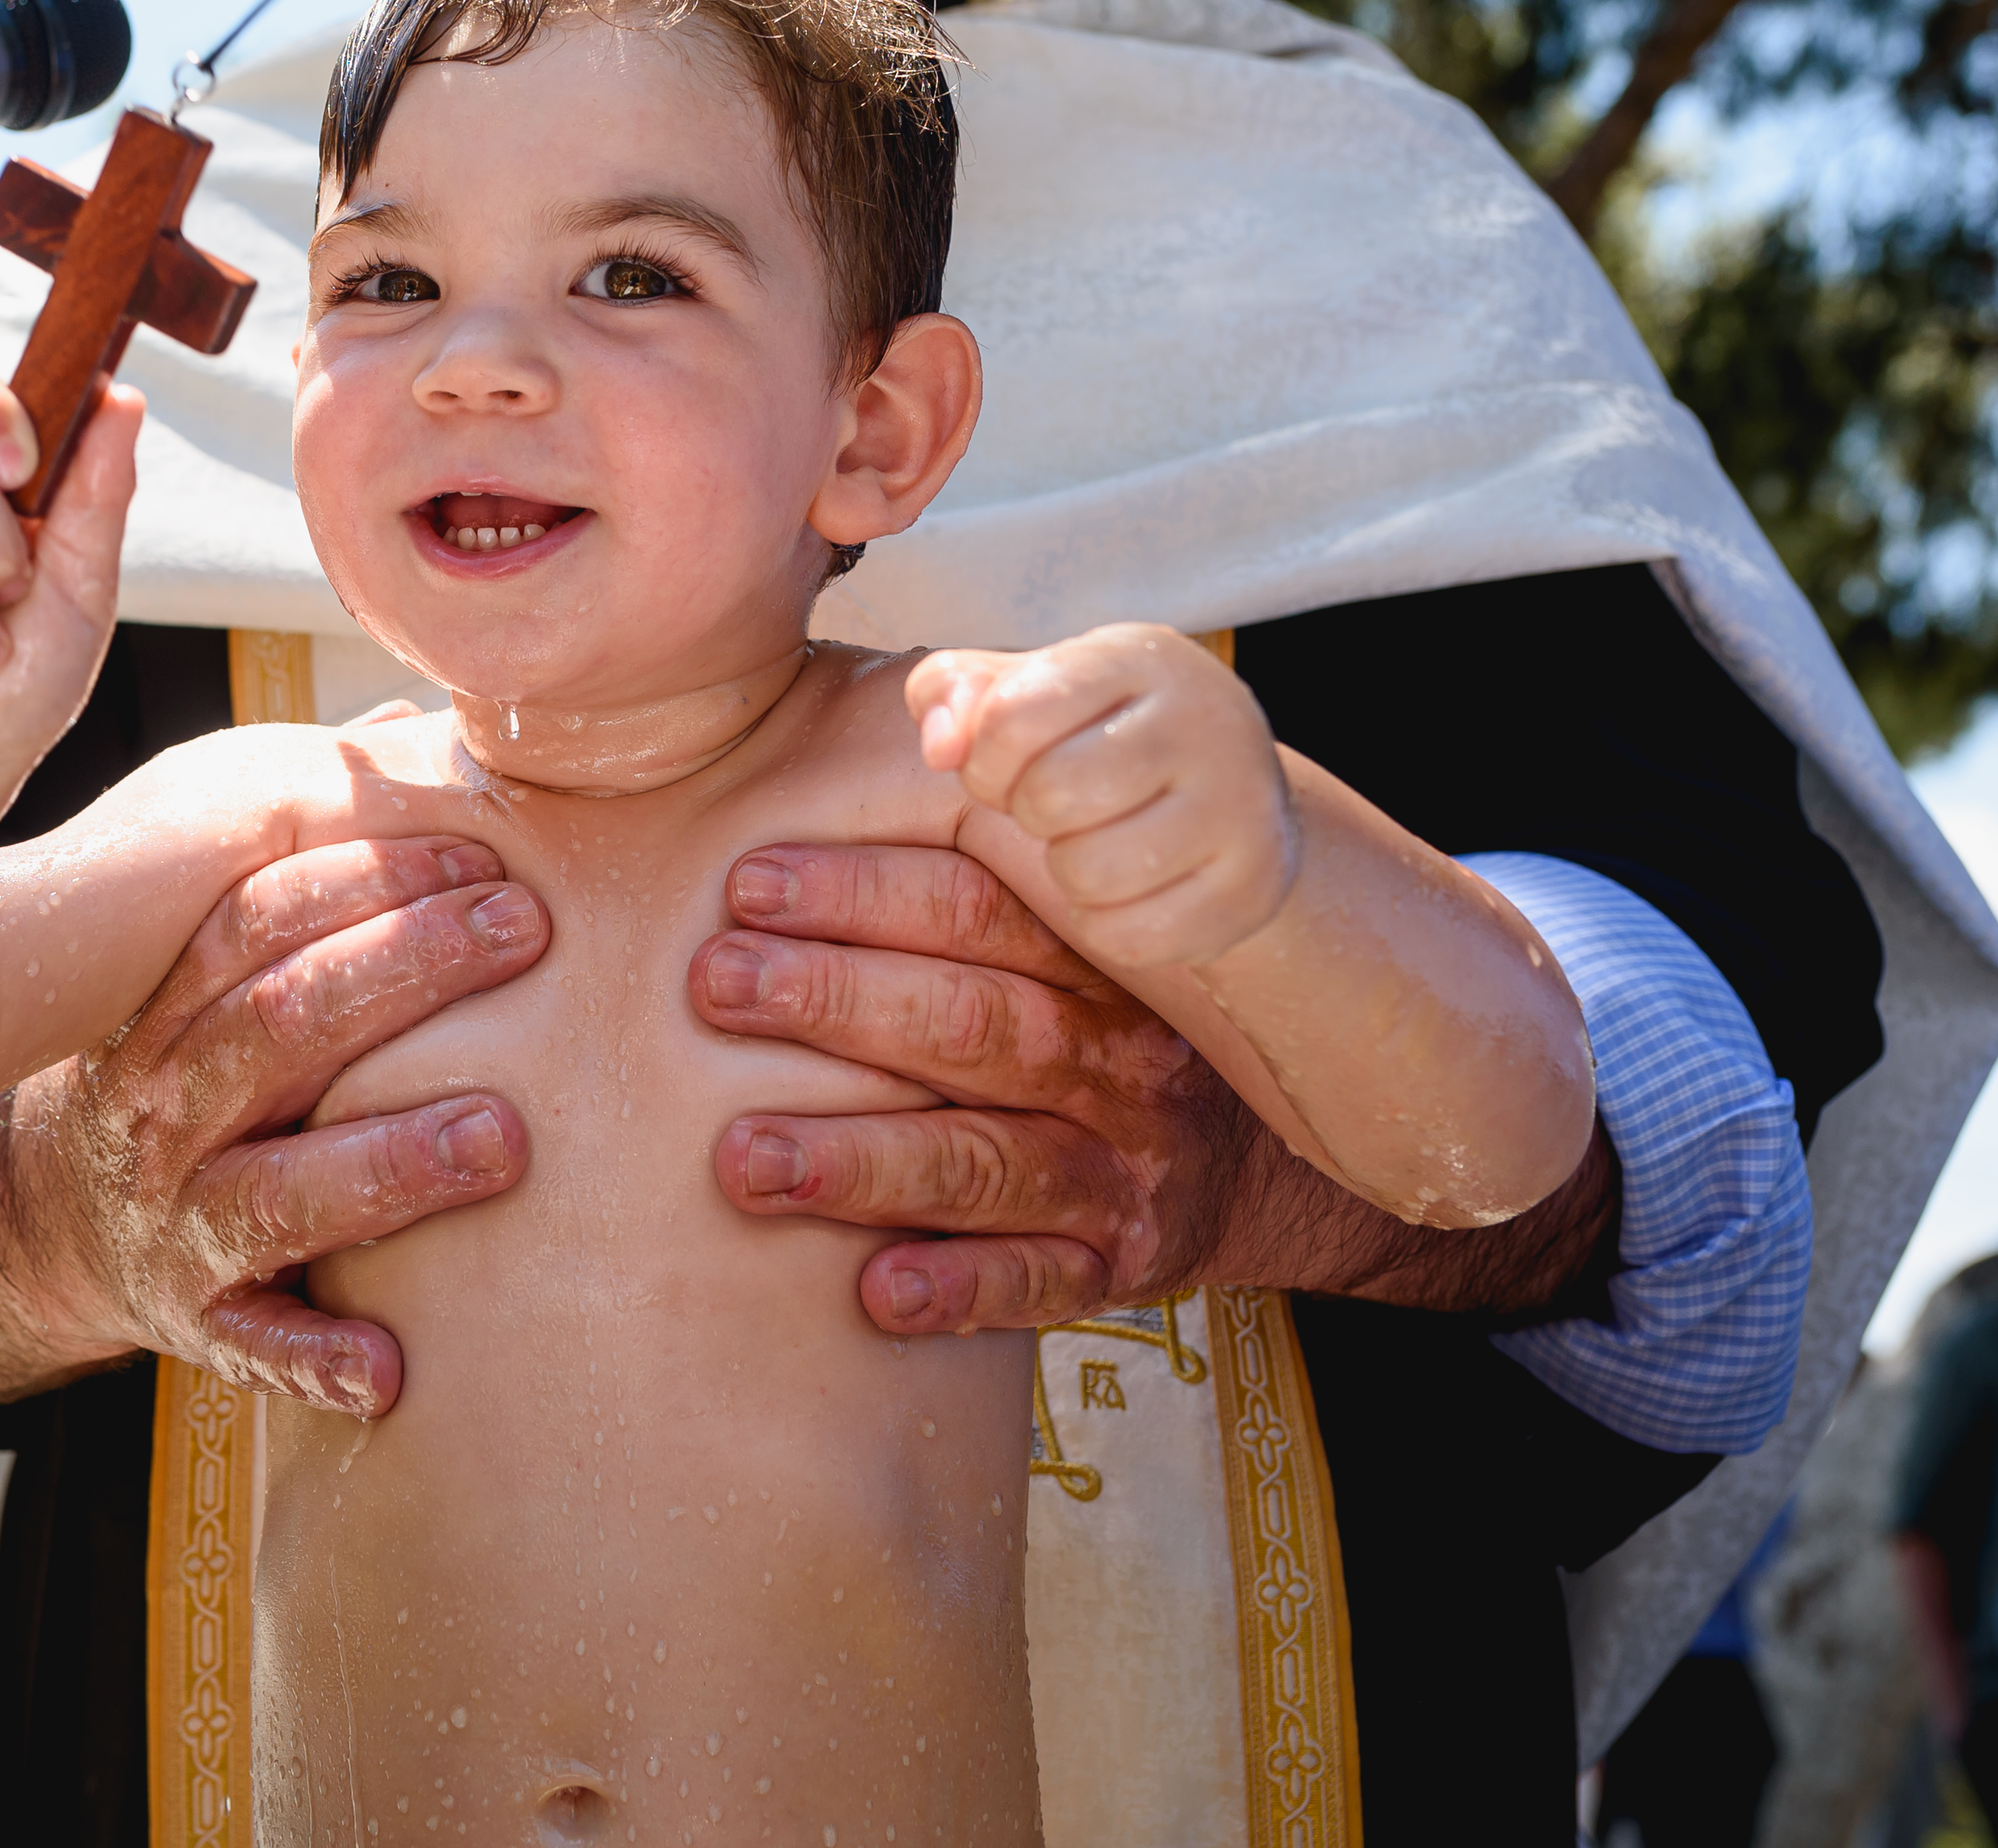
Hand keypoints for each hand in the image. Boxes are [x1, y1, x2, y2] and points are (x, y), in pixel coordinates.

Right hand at [0, 835, 549, 1415]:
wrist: (51, 1228)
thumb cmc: (181, 1073)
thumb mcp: (205, 969)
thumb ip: (304, 859)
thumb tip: (401, 725)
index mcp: (164, 1008)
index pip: (252, 925)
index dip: (364, 880)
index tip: (477, 854)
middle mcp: (156, 1108)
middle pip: (275, 1030)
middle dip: (403, 973)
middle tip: (524, 933)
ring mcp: (170, 1220)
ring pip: (274, 1189)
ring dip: (390, 1164)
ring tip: (504, 1139)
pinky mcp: (193, 1325)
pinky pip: (253, 1349)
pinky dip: (316, 1359)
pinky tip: (390, 1367)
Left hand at [693, 841, 1618, 1329]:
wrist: (1282, 1160)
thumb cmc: (1125, 1014)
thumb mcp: (1094, 920)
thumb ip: (1003, 847)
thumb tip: (909, 704)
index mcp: (1101, 960)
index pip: (981, 913)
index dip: (865, 893)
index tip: (750, 880)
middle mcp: (1118, 1060)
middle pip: (970, 1024)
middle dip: (835, 1002)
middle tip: (715, 983)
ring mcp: (1121, 1170)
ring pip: (985, 1160)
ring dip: (859, 1162)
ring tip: (742, 1159)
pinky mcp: (1120, 1269)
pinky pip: (1038, 1286)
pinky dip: (960, 1291)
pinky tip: (875, 1294)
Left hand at [907, 623, 1299, 969]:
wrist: (1234, 796)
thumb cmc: (1097, 735)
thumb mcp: (1024, 689)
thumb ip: (953, 694)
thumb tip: (940, 747)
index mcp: (1137, 657)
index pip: (1013, 715)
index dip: (985, 760)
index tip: (1007, 768)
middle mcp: (1206, 721)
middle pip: (1051, 797)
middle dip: (1030, 814)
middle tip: (1058, 809)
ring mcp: (1243, 806)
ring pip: (1090, 872)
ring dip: (1069, 873)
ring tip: (1096, 842)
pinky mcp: (1254, 888)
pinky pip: (1132, 937)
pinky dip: (1108, 925)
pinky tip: (1130, 889)